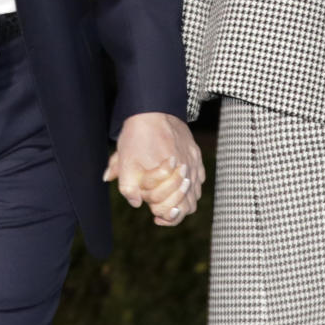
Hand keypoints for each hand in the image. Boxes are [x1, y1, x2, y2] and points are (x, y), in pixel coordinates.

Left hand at [103, 112, 204, 226]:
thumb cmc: (136, 135)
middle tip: (161, 213)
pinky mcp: (196, 155)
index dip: (161, 214)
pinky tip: (180, 187)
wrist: (152, 108)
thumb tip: (135, 203)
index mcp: (166, 176)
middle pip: (187, 207)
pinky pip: (200, 180)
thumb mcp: (124, 160)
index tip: (154, 216)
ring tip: (170, 204)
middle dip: (173, 212)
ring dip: (183, 202)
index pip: (170, 209)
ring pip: (195, 195)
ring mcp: (193, 163)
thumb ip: (127, 186)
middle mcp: (184, 171)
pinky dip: (191, 188)